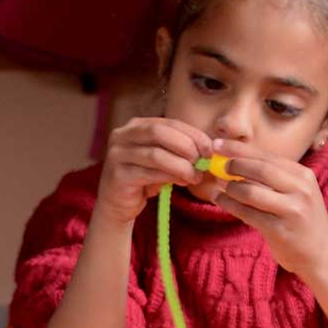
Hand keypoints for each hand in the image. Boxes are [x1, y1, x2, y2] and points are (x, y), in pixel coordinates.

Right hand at [95, 116, 210, 223]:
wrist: (118, 204)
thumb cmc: (143, 179)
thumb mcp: (163, 159)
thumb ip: (178, 150)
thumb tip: (208, 150)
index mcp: (135, 126)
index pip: (169, 123)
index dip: (193, 134)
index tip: (210, 149)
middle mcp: (122, 136)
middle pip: (160, 133)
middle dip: (186, 146)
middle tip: (202, 162)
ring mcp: (116, 155)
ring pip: (156, 155)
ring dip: (181, 166)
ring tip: (195, 176)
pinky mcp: (117, 175)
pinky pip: (149, 173)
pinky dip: (170, 177)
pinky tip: (182, 182)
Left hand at [211, 139, 327, 276]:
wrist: (320, 253)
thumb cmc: (301, 220)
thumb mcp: (296, 192)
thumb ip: (273, 178)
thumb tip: (237, 161)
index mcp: (303, 175)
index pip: (268, 156)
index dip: (240, 149)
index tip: (219, 144)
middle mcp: (300, 189)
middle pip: (261, 169)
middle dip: (235, 165)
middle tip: (218, 166)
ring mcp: (291, 210)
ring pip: (251, 192)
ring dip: (230, 188)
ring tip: (221, 188)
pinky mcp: (280, 231)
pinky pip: (247, 214)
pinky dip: (229, 205)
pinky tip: (219, 200)